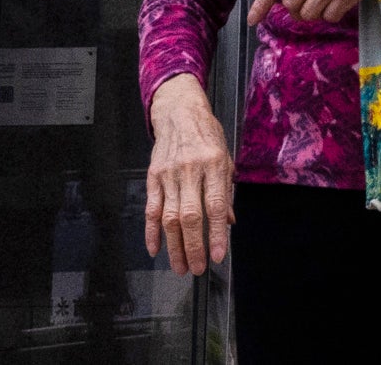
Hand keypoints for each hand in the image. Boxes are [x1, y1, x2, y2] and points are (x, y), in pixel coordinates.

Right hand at [144, 77, 235, 277]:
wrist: (179, 112)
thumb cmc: (206, 135)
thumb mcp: (225, 157)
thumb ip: (226, 190)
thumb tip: (229, 222)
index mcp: (213, 164)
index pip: (215, 205)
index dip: (216, 234)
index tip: (217, 256)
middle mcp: (190, 170)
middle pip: (190, 215)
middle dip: (193, 246)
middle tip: (196, 269)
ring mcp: (169, 174)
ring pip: (169, 217)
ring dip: (174, 246)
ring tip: (180, 266)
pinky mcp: (153, 177)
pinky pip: (151, 209)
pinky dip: (151, 232)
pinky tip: (155, 249)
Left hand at [246, 0, 380, 25]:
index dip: (261, 3)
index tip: (253, 19)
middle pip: (290, 2)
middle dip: (296, 10)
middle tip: (308, 5)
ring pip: (308, 12)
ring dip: (315, 14)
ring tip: (328, 1)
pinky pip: (330, 15)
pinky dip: (333, 15)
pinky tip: (342, 2)